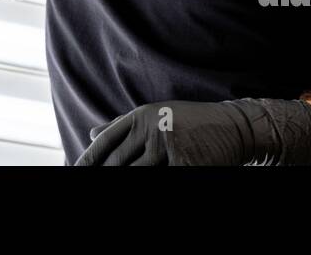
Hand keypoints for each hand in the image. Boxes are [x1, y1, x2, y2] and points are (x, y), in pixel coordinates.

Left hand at [74, 97, 310, 165]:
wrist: (235, 125)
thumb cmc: (192, 123)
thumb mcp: (156, 116)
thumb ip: (123, 125)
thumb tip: (91, 133)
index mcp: (142, 117)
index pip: (107, 141)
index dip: (88, 159)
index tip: (75, 171)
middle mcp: (152, 129)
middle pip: (118, 162)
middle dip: (103, 175)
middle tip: (84, 184)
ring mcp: (169, 147)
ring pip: (138, 175)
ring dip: (123, 182)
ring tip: (105, 194)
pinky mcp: (187, 164)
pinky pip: (164, 180)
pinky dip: (154, 185)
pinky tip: (151, 184)